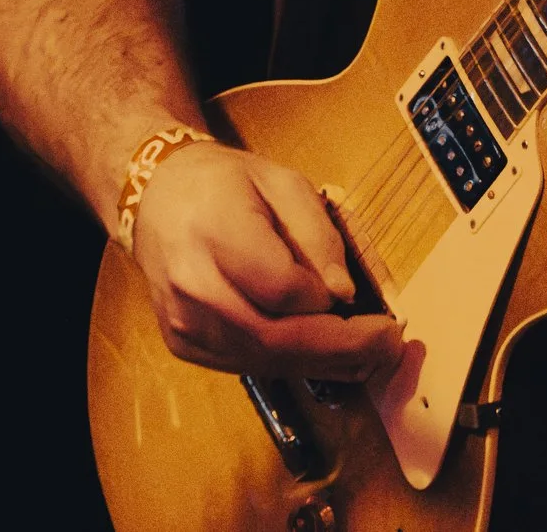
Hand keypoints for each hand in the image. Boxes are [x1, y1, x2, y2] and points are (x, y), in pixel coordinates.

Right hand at [128, 141, 404, 380]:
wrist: (158, 199)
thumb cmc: (225, 184)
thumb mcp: (282, 181)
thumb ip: (317, 233)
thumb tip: (343, 294)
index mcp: (214, 230)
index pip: (280, 287)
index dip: (324, 299)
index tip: (360, 299)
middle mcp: (192, 284)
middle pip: (273, 337)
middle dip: (339, 348)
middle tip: (387, 345)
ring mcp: (183, 322)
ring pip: (263, 360)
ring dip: (321, 363)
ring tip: (366, 354)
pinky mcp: (184, 344)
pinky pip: (247, 364)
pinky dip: (291, 363)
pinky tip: (323, 353)